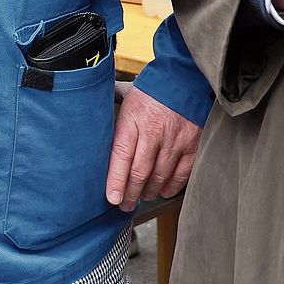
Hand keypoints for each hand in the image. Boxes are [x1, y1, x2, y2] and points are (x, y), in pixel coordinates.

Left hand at [106, 83, 198, 208]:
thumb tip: (90, 105)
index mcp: (133, 118)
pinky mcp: (193, 144)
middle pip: (140, 171)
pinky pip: (182, 173)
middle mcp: (154, 132)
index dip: (116, 179)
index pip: (121, 155)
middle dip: (130, 193)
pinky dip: (171, 186)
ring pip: (160, 176)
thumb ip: (112, 102)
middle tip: (124, 205)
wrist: (186, 77)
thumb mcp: (129, 92)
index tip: (112, 198)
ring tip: (141, 197)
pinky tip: (163, 191)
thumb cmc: (154, 87)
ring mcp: (176, 140)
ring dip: (149, 191)